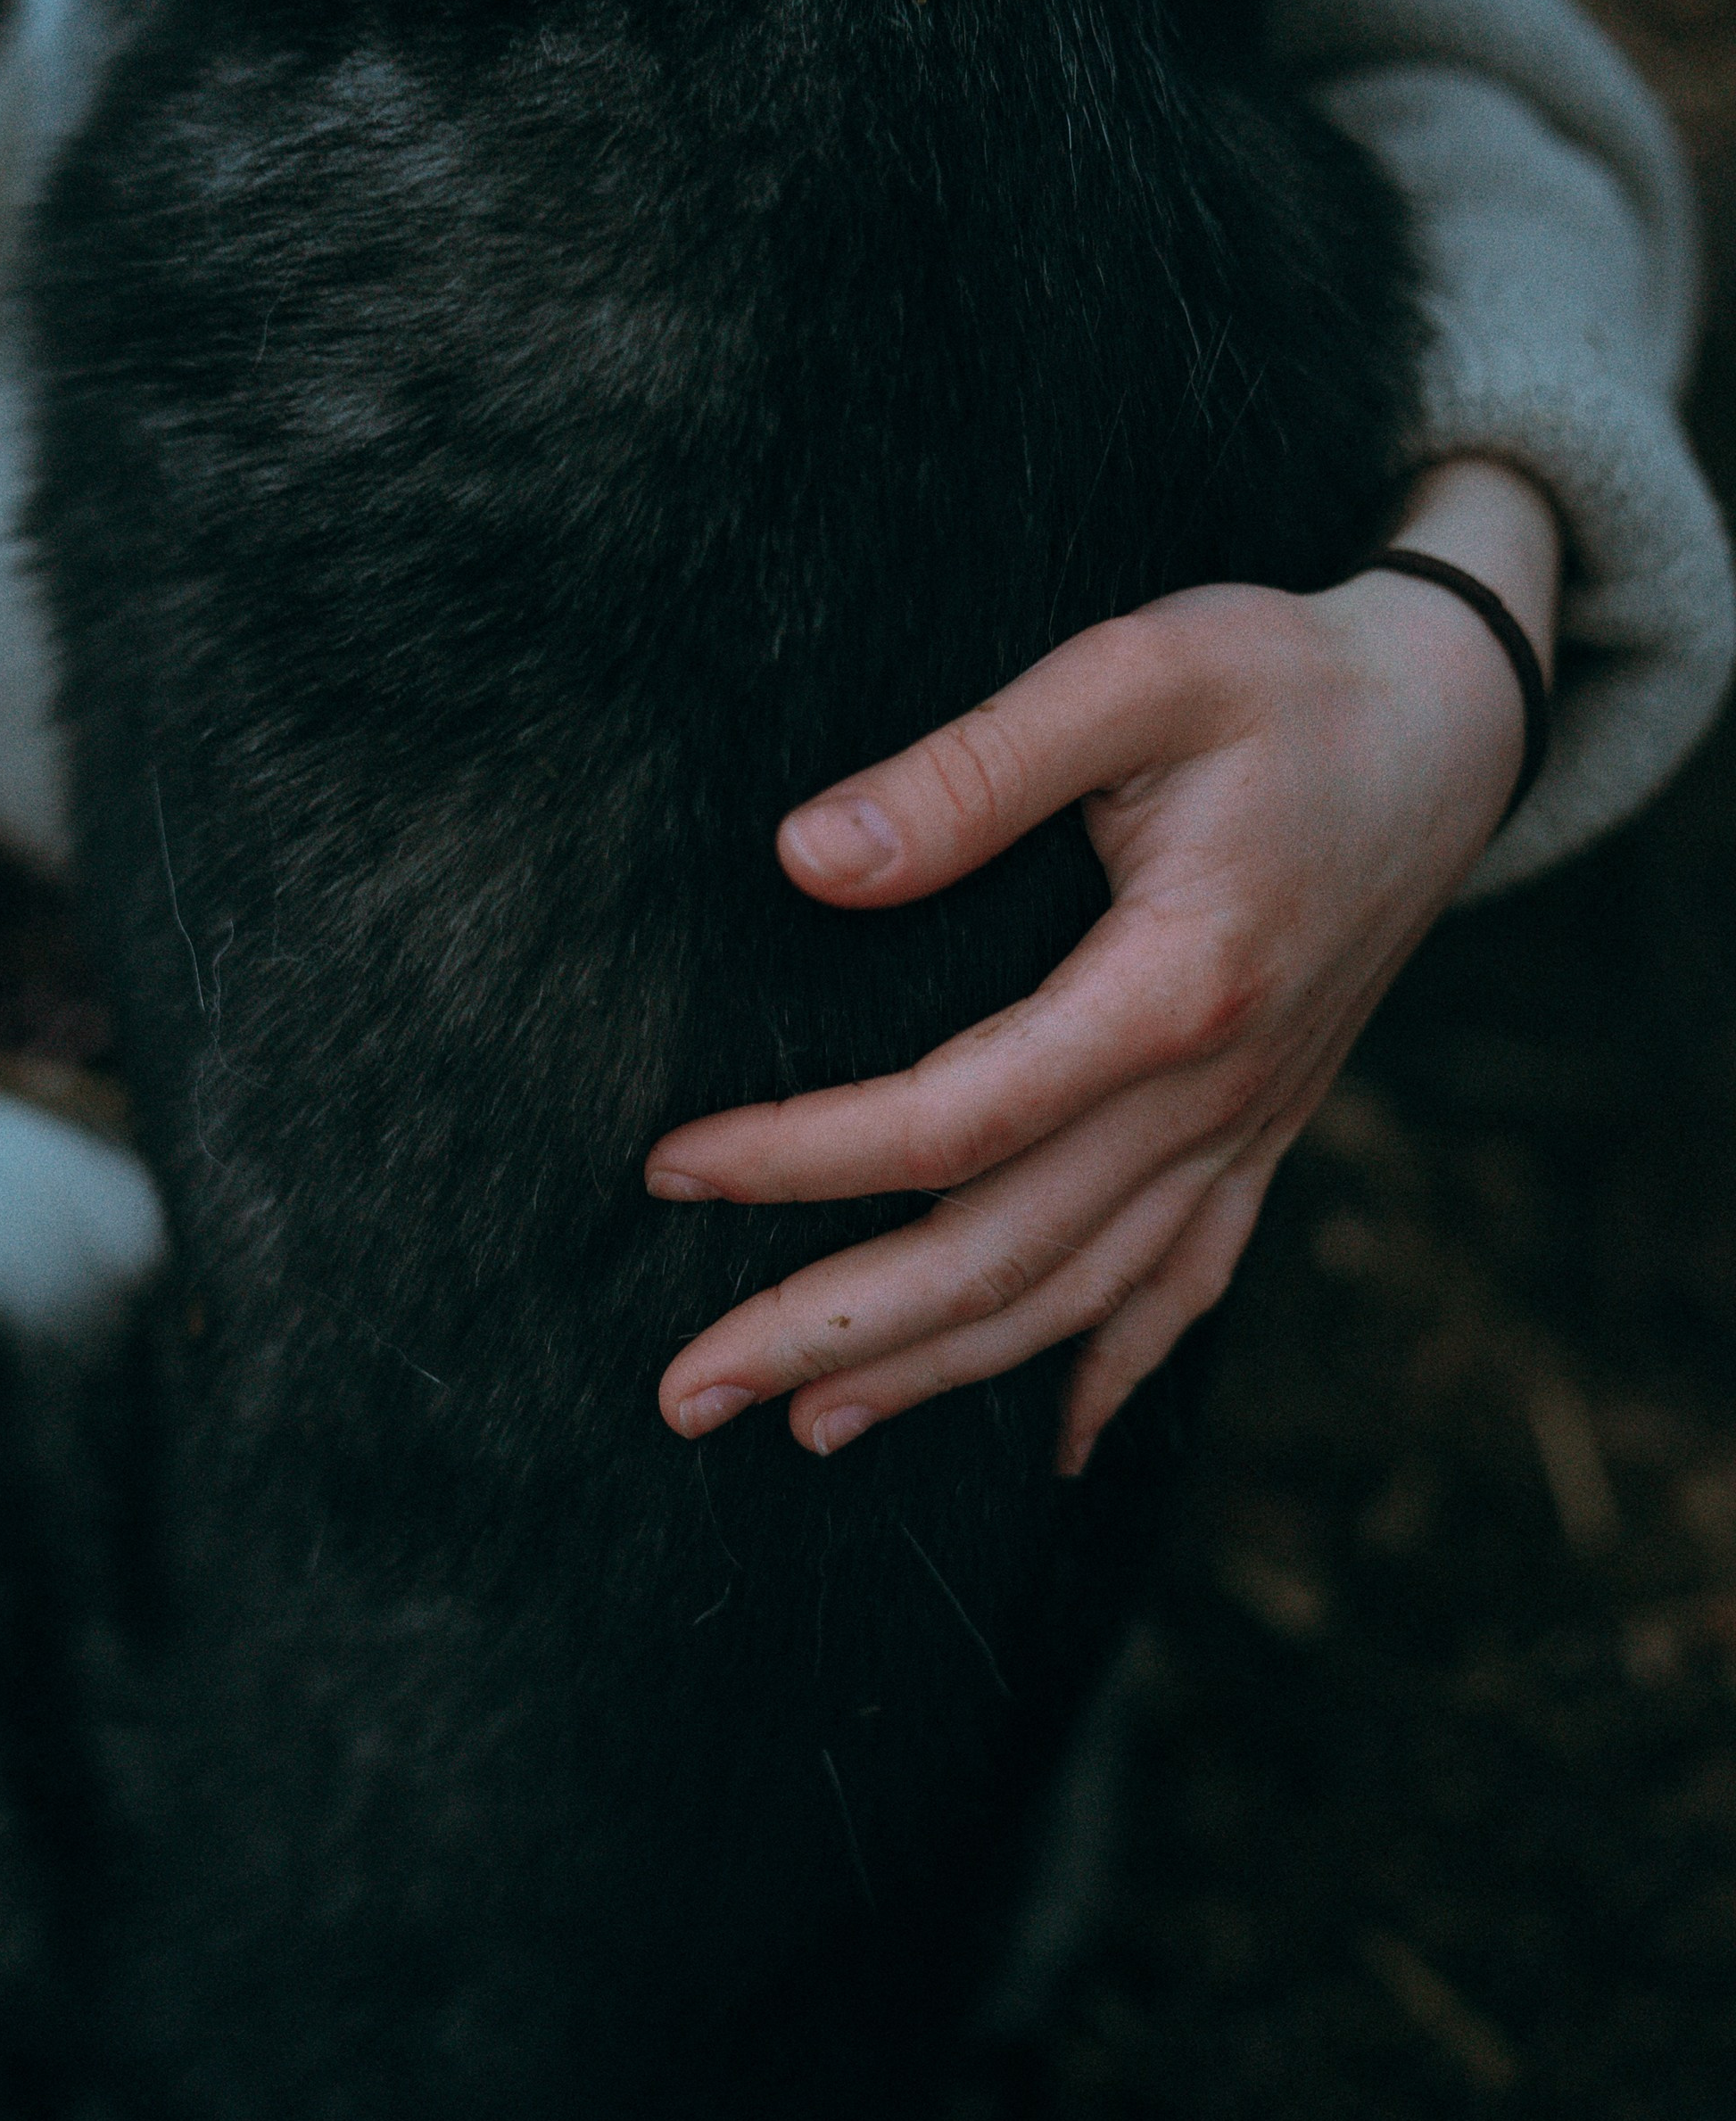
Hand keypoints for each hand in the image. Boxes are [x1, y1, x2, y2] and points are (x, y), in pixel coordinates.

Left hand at [647, 458, 1559, 1472]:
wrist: (1447, 727)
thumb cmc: (1282, 681)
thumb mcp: (1137, 675)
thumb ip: (973, 770)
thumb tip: (809, 860)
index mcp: (1174, 989)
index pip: (953, 1120)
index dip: (802, 1159)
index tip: (673, 1166)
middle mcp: (1212, 1096)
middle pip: (1000, 1258)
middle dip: (833, 1334)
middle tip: (687, 1393)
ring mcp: (1244, 1135)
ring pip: (1078, 1300)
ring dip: (938, 1375)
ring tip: (805, 1430)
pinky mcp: (1263, 1139)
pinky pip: (1187, 1289)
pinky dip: (1110, 1371)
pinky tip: (1052, 1444)